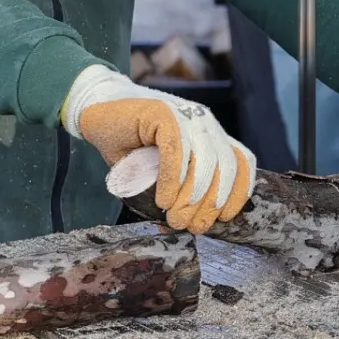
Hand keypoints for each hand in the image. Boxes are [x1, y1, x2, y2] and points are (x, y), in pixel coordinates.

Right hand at [64, 64, 255, 232]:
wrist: (98, 116)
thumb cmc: (130, 147)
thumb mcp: (164, 170)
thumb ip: (182, 185)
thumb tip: (195, 220)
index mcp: (211, 134)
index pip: (240, 161)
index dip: (238, 191)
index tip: (224, 217)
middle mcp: (204, 122)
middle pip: (224, 164)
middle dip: (211, 201)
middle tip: (191, 226)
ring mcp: (185, 114)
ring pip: (204, 159)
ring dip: (192, 195)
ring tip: (175, 218)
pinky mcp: (163, 113)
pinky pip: (176, 150)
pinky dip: (172, 179)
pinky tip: (162, 199)